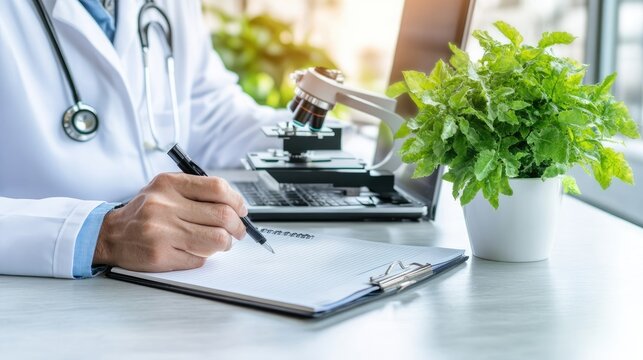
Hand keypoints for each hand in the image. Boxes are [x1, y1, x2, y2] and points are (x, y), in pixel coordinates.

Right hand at [93, 173, 247, 271]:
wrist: (109, 234)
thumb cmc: (144, 212)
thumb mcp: (165, 189)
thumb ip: (196, 192)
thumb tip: (234, 205)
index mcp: (169, 184)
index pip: (217, 189)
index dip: (237, 201)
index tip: (242, 210)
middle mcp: (165, 206)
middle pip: (223, 216)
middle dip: (238, 227)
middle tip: (237, 231)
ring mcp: (162, 232)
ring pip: (217, 240)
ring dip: (225, 244)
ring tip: (220, 243)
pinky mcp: (160, 255)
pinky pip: (199, 259)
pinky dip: (204, 257)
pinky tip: (195, 251)